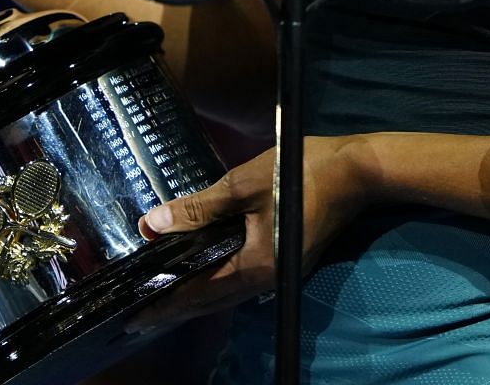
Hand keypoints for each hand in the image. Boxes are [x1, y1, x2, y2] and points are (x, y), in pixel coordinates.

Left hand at [129, 136, 369, 331]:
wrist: (355, 171)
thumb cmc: (298, 172)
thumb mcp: (241, 185)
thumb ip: (197, 208)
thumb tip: (153, 224)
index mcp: (255, 265)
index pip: (199, 292)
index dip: (165, 303)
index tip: (134, 316)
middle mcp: (266, 279)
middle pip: (212, 301)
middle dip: (175, 308)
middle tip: (138, 316)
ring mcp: (278, 273)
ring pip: (227, 293)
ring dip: (194, 298)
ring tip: (162, 299)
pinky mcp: (284, 261)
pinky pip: (241, 281)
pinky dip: (214, 284)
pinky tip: (200, 273)